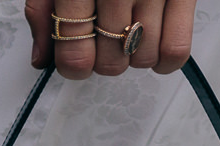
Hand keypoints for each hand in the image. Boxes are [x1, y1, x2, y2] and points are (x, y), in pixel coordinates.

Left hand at [26, 0, 194, 79]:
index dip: (72, 63)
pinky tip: (153, 48)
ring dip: (131, 58)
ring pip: (141, 57)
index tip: (74, 62)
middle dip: (102, 61)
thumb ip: (43, 9)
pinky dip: (163, 60)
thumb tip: (42, 56)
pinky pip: (176, 48)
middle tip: (101, 43)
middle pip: (110, 58)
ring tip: (126, 35)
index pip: (73, 41)